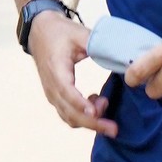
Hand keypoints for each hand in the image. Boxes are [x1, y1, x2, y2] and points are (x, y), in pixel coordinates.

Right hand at [30, 11, 117, 138]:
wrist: (39, 32)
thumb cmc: (60, 32)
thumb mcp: (79, 34)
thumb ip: (98, 44)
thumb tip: (122, 54)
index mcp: (56, 69)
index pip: (67, 92)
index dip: (81, 104)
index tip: (96, 112)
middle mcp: (52, 87)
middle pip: (70, 112)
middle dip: (93, 123)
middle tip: (114, 128)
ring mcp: (52, 95)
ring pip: (69, 118)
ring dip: (90, 121)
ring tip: (106, 104)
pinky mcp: (56, 98)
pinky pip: (68, 115)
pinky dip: (84, 117)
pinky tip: (97, 105)